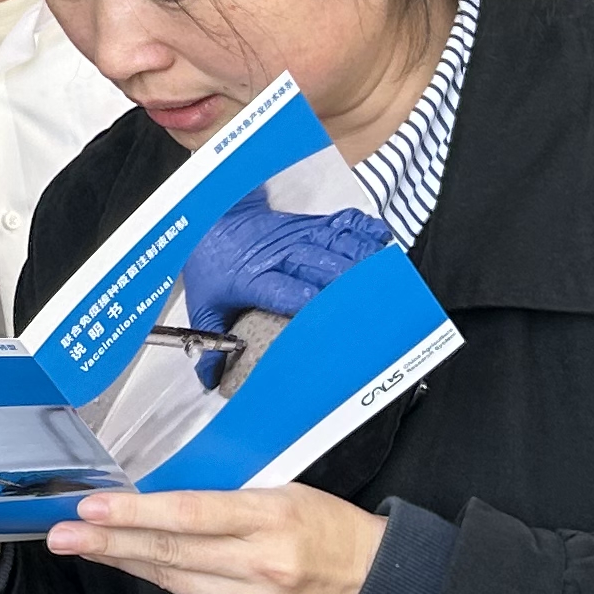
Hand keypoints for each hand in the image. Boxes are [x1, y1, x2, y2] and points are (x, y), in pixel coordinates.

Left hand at [47, 486, 384, 593]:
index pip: (189, 514)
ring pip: (172, 579)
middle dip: (107, 542)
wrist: (379, 587)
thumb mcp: (287, 492)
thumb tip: (164, 496)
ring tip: (81, 545)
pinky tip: (135, 563)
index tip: (92, 507)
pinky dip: (162, 577)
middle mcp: (258, 565)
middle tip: (60, 535)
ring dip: (123, 560)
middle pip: (169, 551)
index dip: (134, 512)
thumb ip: (229, 498)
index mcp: (271, 519)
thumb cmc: (332, 528)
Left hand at [182, 197, 394, 329]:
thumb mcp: (204, 304)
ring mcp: (296, 237)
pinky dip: (364, 230)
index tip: (329, 319)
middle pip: (319, 268)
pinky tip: (382, 240)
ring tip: (388, 278)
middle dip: (347, 287)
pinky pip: (341, 224)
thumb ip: (211, 342)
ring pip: (335, 245)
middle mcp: (278, 255)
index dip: (307, 303)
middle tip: (374, 306)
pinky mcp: (310, 224)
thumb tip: (211, 378)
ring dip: (363, 260)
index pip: (283, 291)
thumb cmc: (213, 259)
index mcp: (250, 278)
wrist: (215, 215)